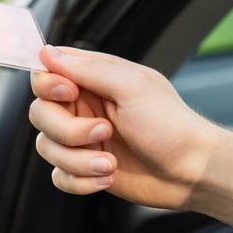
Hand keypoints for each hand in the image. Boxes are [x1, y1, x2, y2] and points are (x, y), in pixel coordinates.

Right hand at [29, 45, 221, 209]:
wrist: (192, 172)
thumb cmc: (170, 125)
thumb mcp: (131, 87)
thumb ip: (88, 69)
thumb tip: (47, 52)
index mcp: (95, 81)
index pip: (46, 74)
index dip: (48, 85)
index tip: (70, 93)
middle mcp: (85, 109)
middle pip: (41, 114)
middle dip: (67, 130)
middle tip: (104, 132)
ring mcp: (84, 141)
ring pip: (47, 148)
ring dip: (77, 161)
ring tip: (109, 165)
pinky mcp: (86, 169)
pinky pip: (59, 176)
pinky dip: (80, 181)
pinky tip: (107, 178)